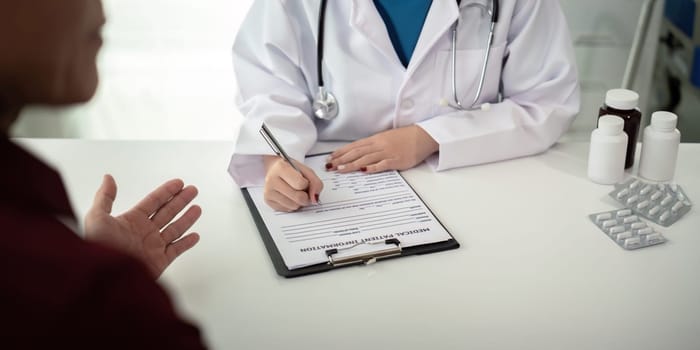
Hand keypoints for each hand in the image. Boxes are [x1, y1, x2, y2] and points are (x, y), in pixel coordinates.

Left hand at [84, 175, 201, 277]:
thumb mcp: (96, 218)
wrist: (106, 277)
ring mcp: (153, 247)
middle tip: (192, 190)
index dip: (166, 192)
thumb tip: (108, 178)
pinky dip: (187, 243)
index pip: (153, 202)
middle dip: (180, 201)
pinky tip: (195, 236)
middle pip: (167, 212)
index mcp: (131, 221)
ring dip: (187, 218)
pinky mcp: (159, 261)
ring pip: (175, 229)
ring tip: (197, 208)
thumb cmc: (98, 248)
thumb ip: (104, 197)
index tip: (178, 183)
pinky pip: (176, 250)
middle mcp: (144, 233)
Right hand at [264, 155, 322, 211]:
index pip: (301, 184)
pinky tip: (288, 196)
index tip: (304, 181)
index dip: (306, 184)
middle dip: (305, 196)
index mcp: (281, 167)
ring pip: (293, 206)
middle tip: (303, 190)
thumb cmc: (291, 170)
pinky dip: (292, 205)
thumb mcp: (306, 170)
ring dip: (299, 202)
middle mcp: (272, 179)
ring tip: (295, 192)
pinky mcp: (268, 201)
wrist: (275, 169)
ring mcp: (268, 191)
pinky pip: (287, 210)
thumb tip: (314, 199)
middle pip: (298, 197)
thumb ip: (315, 182)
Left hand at [327, 125, 438, 172]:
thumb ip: (373, 145)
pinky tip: (363, 171)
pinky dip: (372, 168)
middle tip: (330, 166)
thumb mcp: (386, 138)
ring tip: (341, 170)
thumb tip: (360, 152)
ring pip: (365, 159)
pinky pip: (382, 165)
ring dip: (352, 165)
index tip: (331, 157)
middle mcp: (379, 145)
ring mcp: (387, 153)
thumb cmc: (405, 137)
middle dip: (341, 160)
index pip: (354, 146)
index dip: (341, 152)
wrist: (422, 136)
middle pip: (356, 153)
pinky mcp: (396, 161)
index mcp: (375, 139)